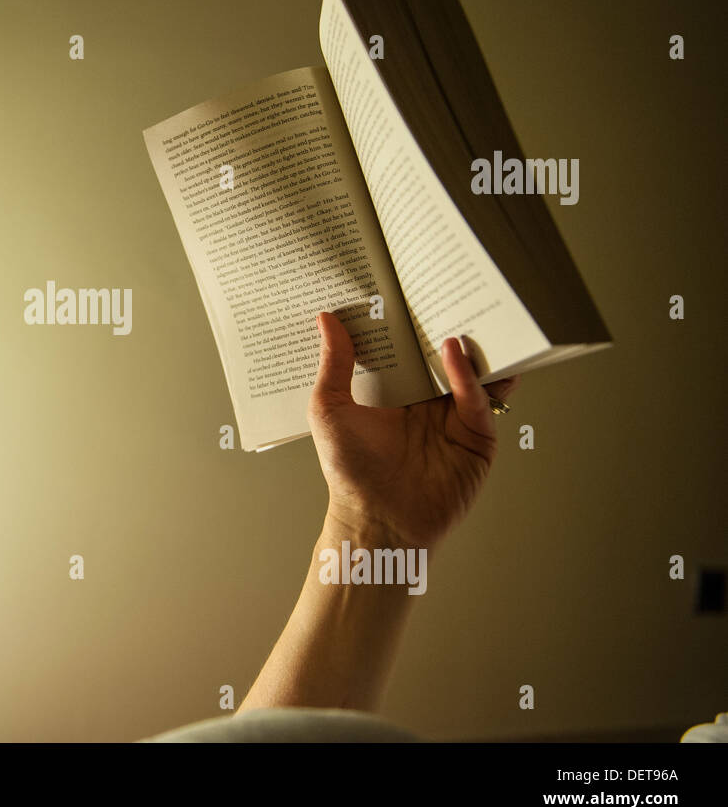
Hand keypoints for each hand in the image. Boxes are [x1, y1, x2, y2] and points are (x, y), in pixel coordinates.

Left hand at [306, 310, 519, 550]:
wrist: (379, 521)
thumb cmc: (349, 472)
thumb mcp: (329, 409)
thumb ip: (334, 363)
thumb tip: (326, 318)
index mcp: (397, 393)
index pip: (409, 348)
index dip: (408, 321)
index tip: (404, 285)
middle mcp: (429, 402)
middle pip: (444, 356)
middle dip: (445, 324)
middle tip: (442, 286)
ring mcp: (456, 418)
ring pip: (472, 372)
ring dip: (472, 345)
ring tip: (465, 310)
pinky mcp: (477, 437)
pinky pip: (479, 399)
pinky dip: (471, 374)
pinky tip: (457, 351)